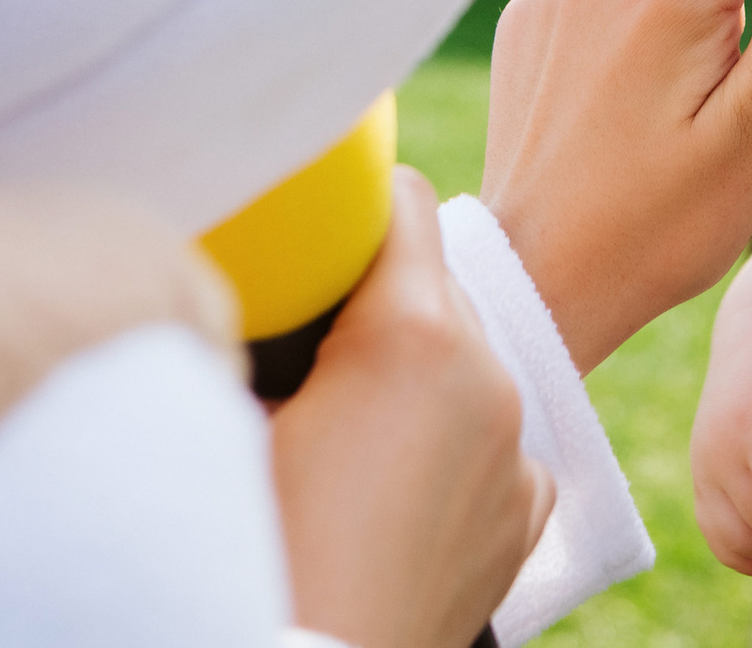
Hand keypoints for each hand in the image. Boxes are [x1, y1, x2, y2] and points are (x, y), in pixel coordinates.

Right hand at [273, 168, 552, 647]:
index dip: (346, 212)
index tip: (307, 237)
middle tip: (304, 350)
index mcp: (414, 336)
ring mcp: (517, 449)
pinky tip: (389, 488)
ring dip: (411, 372)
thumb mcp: (223, 417)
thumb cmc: (248, 550)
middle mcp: (488, 378)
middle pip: (431, 284)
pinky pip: (493, 439)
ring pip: (464, 361)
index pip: (403, 201)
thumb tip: (229, 289)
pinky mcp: (528, 511)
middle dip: (372, 302)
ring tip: (341, 430)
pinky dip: (449, 445)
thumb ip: (245, 331)